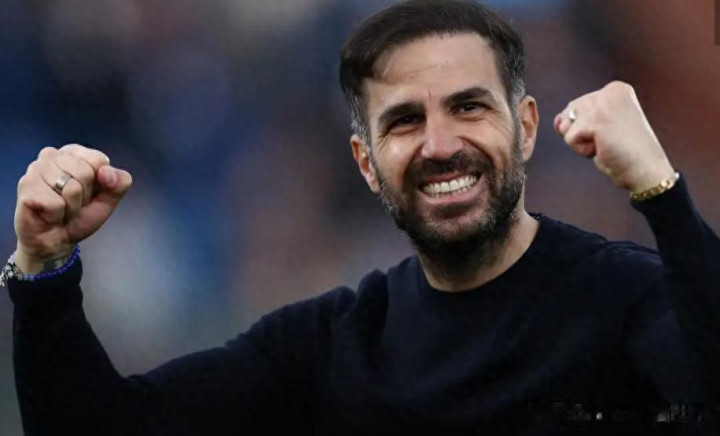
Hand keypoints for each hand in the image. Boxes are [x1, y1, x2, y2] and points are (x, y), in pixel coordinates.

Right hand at [13, 144, 132, 272]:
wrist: (57, 240)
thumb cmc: (79, 216)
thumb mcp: (109, 199)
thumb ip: (119, 182)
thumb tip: (107, 172)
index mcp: (73, 153)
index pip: (98, 160)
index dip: (99, 183)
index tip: (88, 193)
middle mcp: (51, 155)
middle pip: (85, 172)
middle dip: (84, 196)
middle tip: (72, 204)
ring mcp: (35, 169)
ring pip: (71, 188)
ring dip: (71, 207)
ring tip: (61, 209)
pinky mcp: (26, 187)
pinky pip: (56, 203)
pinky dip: (58, 214)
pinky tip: (49, 214)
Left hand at [553, 81, 674, 191]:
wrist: (647, 171)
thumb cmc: (625, 153)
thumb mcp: (600, 128)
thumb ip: (577, 118)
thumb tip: (558, 120)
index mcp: (615, 89)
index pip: (577, 106)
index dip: (586, 127)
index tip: (612, 134)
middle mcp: (610, 91)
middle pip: (569, 114)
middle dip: (581, 133)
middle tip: (608, 141)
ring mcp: (604, 105)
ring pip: (567, 126)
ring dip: (581, 142)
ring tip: (605, 144)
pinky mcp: (596, 121)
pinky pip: (569, 138)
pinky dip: (582, 150)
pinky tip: (603, 149)